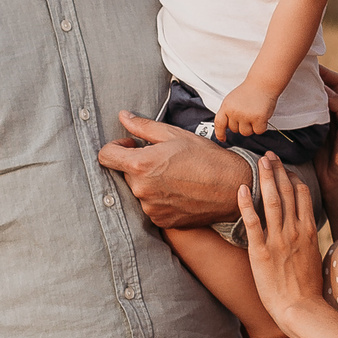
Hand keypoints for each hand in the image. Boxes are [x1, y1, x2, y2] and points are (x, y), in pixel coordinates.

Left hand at [99, 111, 251, 227]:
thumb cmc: (205, 157)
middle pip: (125, 174)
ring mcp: (151, 208)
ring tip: (175, 176)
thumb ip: (143, 127)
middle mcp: (141, 190)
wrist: (232, 186)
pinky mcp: (162, 221)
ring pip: (139, 191)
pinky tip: (179, 191)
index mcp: (141, 165)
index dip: (115, 147)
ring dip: (149, 183)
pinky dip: (159, 199)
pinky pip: (151, 207)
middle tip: (163, 160)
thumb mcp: (174, 134)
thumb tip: (123, 117)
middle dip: (138, 165)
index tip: (130, 145)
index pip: (105, 157)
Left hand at [216, 82, 276, 137]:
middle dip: (241, 125)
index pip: (219, 124)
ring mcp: (246, 116)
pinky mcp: (258, 118)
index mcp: (226, 106)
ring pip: (246, 132)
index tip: (222, 138)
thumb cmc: (249, 91)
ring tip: (254, 114)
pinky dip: (261, 126)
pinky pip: (258, 131)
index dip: (220, 133)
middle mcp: (234, 112)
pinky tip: (262, 116)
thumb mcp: (232, 100)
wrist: (263, 83)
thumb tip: (225, 126)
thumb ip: (228, 112)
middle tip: (248, 114)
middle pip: (235, 130)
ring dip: (251, 127)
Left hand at [237, 153, 327, 327]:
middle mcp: (294, 231)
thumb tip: (306, 233)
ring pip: (271, 201)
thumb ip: (308, 241)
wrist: (301, 309)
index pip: (303, 195)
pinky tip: (239, 189)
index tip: (285, 168)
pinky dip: (245, 204)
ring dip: (264, 178)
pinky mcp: (261, 252)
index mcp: (309, 231)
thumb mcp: (314, 258)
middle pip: (286, 192)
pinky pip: (252, 223)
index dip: (293, 178)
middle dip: (278, 170)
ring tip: (259, 161)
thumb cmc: (308, 289)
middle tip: (269, 154)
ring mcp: (277, 240)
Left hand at [312, 66, 337, 232]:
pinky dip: (333, 99)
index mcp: (337, 115)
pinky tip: (320, 94)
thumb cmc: (323, 167)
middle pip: (336, 83)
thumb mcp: (310, 140)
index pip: (328, 87)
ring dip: (326, 81)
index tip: (298, 67)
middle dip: (322, 72)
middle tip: (304, 63)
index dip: (316, 75)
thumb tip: (279, 114)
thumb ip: (302, 125)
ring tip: (311, 72)